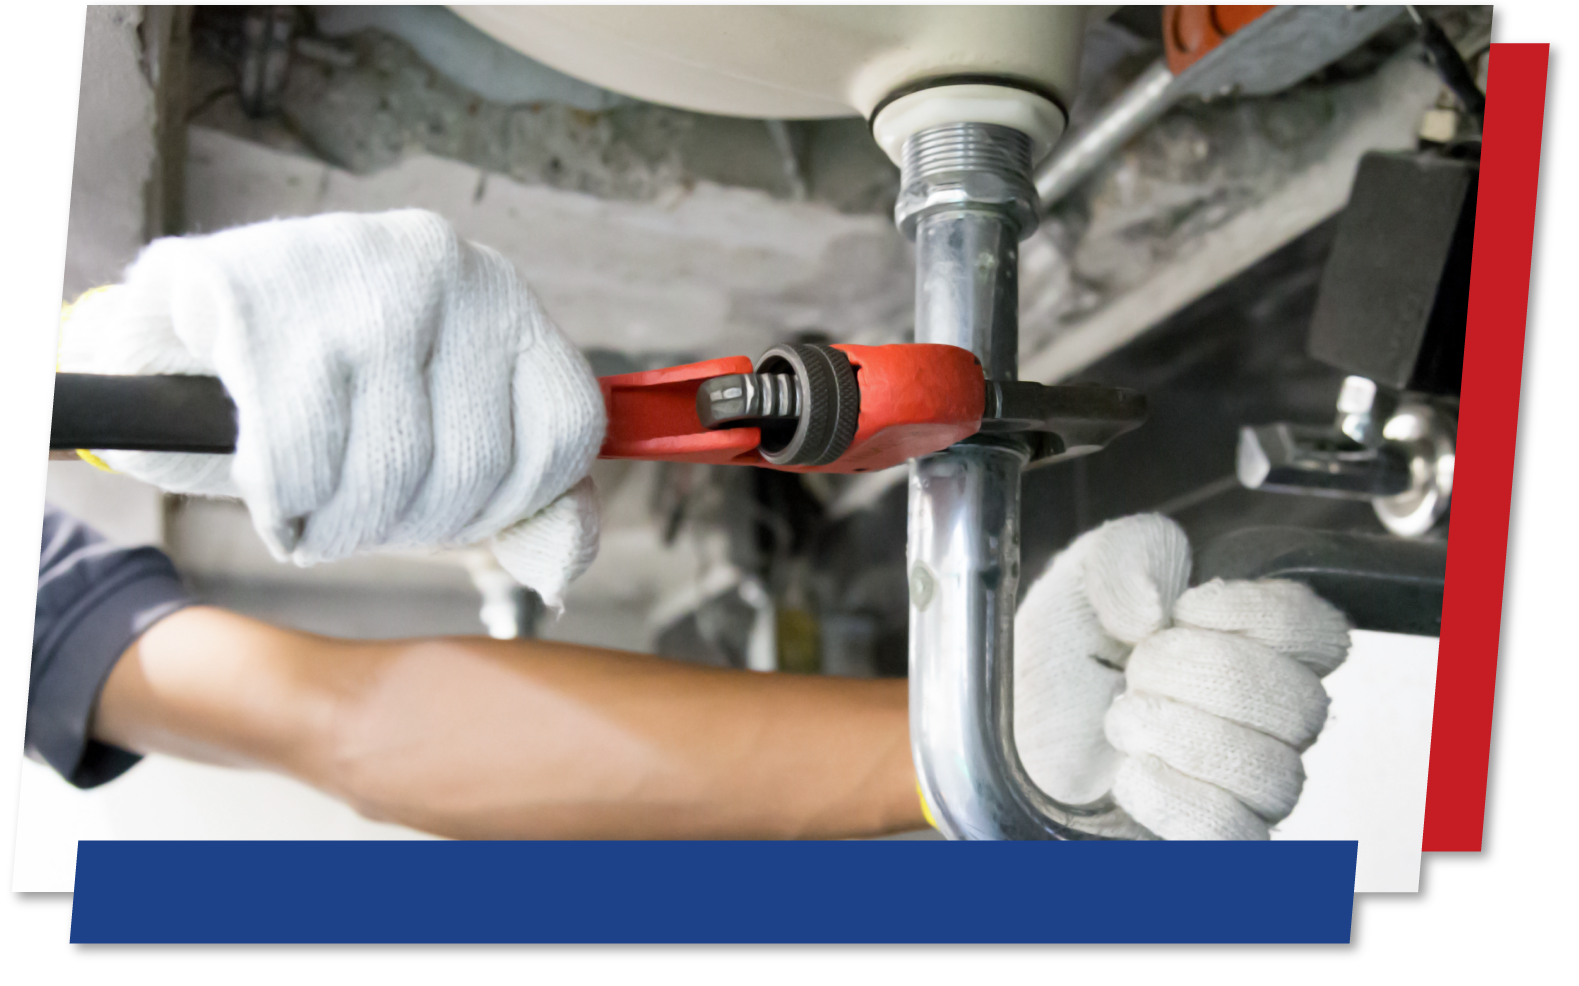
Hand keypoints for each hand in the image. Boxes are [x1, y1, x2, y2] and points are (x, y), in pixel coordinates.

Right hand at [56, 210, 605, 606]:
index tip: (457, 513)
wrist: (195, 323)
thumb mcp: (450, 434)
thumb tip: (560, 570)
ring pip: (388, 474)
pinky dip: (285, 507)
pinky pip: (299, 467)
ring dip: (344, 529)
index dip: (514, 504)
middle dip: (414, 525)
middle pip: (475, 466)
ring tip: (320, 508)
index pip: (567, 431)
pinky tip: (276, 489)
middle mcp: (448, 271)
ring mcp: (357, 275)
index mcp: (507, 299)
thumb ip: (528, 502)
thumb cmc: (341, 395)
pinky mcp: (262, 299)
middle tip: (366, 517)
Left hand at [1013, 515, 1350, 838]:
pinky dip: (1171, 796)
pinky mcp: (1214, 841)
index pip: (1320, 633)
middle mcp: (1268, 720)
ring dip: (1178, 733)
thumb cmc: (1061, 662)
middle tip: (1138, 669)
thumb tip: (1156, 605)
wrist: (1013, 735)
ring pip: (1273, 774)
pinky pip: (1232, 833)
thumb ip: (1129, 553)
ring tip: (1123, 719)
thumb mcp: (1083, 577)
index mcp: (1256, 646)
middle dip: (1199, 674)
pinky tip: (1130, 771)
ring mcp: (1249, 788)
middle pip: (1300, 704)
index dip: (1256, 614)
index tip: (1184, 609)